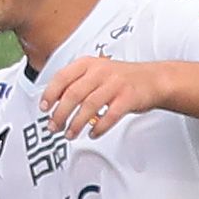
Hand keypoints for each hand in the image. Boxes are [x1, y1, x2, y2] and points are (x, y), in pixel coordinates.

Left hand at [41, 56, 169, 139]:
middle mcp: (101, 71)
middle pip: (73, 94)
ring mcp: (115, 84)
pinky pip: (110, 116)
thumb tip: (52, 103)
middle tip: (54, 127)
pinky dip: (99, 127)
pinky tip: (93, 133)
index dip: (50, 94)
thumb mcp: (95, 73)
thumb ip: (75, 84)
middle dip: (59, 114)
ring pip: (89, 106)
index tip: (44, 108)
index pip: (62, 77)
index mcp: (88, 64)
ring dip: (76, 124)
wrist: (154, 79)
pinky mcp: (129, 97)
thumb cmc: (120, 79)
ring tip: (70, 134)